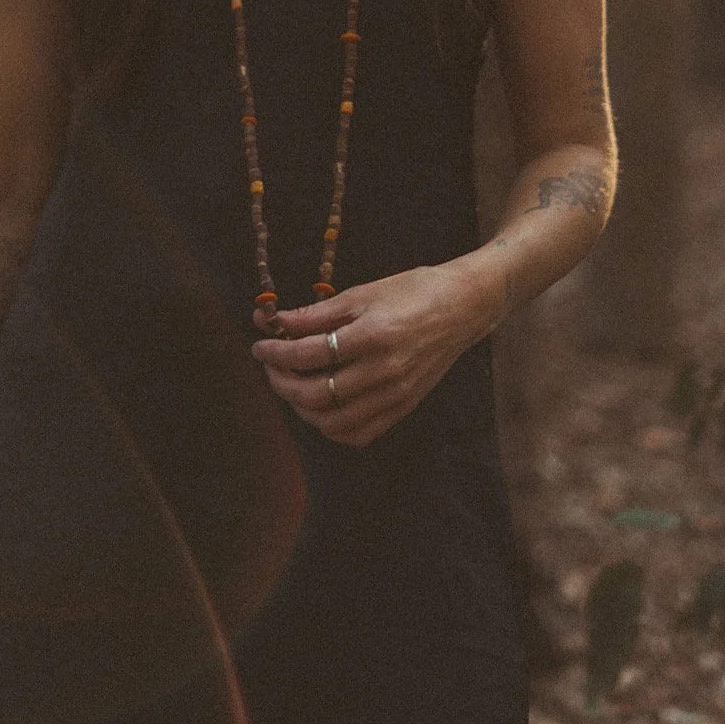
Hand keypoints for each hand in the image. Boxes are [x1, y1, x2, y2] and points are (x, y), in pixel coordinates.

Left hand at [251, 262, 482, 446]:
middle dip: (282, 382)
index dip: (277, 351)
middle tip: (271, 365)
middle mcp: (384, 372)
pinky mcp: (403, 408)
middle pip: (316, 394)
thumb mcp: (365, 292)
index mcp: (373, 335)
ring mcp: (395, 395)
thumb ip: (318, 313)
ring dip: (302, 407)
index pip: (310, 354)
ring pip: (332, 422)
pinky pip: (358, 433)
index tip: (259, 344)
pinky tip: (322, 406)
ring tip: (292, 385)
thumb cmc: (415, 290)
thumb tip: (276, 321)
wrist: (464, 306)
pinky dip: (332, 427)